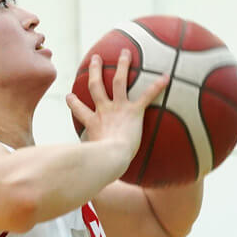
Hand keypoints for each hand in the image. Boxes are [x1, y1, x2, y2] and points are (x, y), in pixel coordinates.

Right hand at [66, 49, 169, 168]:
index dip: (73, 103)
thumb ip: (87, 165)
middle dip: (95, 70)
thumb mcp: (90, 162)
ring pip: (118, 81)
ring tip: (124, 52)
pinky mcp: (133, 112)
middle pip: (96, 85)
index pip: (79, 109)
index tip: (69, 96)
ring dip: (122, 65)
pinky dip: (157, 86)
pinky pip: (147, 96)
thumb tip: (84, 183)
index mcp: (92, 122)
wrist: (111, 158)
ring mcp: (118, 109)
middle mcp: (103, 111)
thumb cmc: (100, 164)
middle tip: (94, 58)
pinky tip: (167, 77)